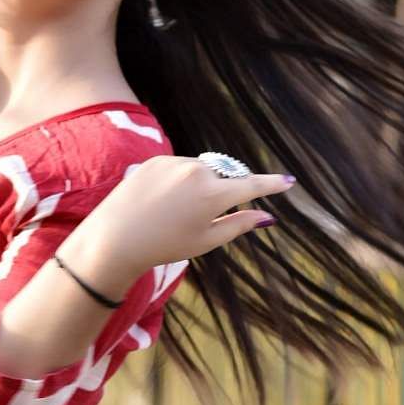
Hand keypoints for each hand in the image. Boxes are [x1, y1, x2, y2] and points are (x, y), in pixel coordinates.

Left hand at [83, 156, 296, 282]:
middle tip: (201, 215)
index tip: (288, 181)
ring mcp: (176, 162)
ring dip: (201, 184)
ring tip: (175, 210)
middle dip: (224, 190)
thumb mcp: (207, 240)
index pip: (251, 185)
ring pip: (202, 169)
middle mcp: (198, 171)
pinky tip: (161, 201)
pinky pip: (180, 167)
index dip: (271, 184)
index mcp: (214, 194)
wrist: (115, 238)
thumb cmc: (165, 245)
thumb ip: (239, 224)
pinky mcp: (156, 159)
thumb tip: (267, 216)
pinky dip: (179, 180)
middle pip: (225, 176)